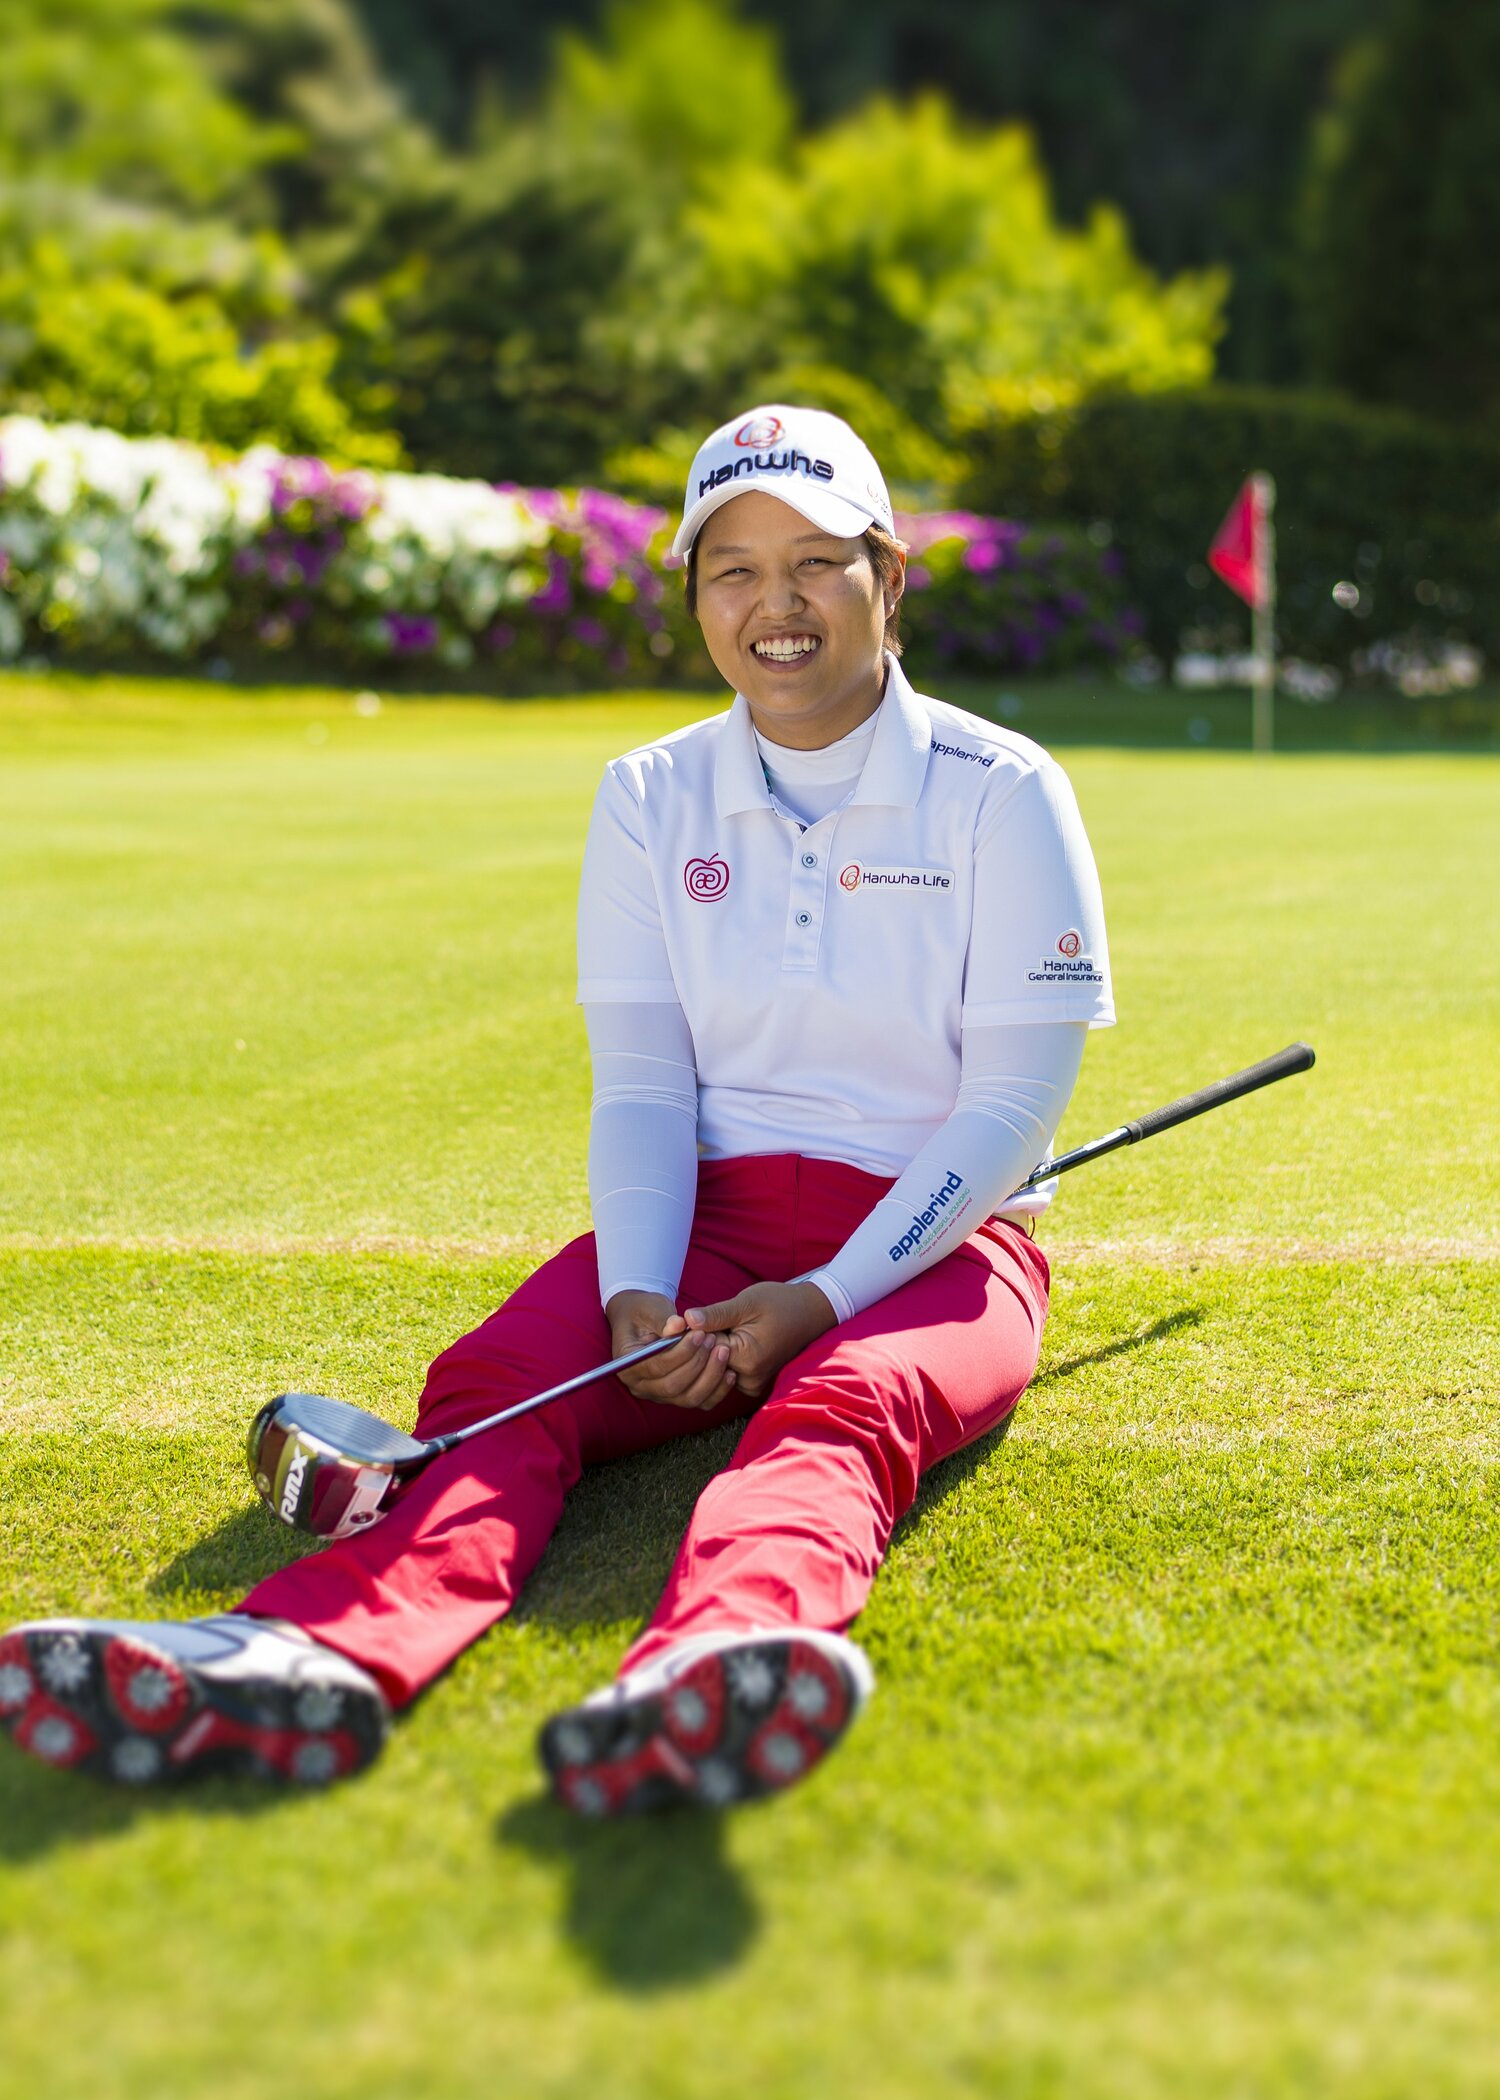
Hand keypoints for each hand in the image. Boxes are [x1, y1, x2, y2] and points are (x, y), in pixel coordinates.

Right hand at [605, 1290, 737, 1412]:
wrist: (645, 1319)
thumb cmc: (645, 1311)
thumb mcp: (650, 1308)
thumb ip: (663, 1319)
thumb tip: (679, 1324)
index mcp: (627, 1365)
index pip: (655, 1367)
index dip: (680, 1353)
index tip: (700, 1334)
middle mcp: (641, 1386)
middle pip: (672, 1387)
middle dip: (697, 1364)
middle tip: (714, 1340)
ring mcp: (659, 1394)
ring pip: (689, 1398)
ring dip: (710, 1377)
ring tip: (724, 1351)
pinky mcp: (678, 1396)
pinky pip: (701, 1401)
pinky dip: (717, 1390)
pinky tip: (730, 1372)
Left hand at [681, 1281, 836, 1402]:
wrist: (810, 1313)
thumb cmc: (780, 1303)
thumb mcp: (747, 1302)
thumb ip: (715, 1314)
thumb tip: (686, 1320)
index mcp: (747, 1359)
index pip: (704, 1350)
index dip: (695, 1333)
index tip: (687, 1320)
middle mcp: (749, 1379)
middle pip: (707, 1363)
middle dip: (700, 1343)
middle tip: (697, 1322)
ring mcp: (752, 1384)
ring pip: (715, 1368)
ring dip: (710, 1351)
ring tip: (718, 1329)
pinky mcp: (753, 1383)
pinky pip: (726, 1373)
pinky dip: (721, 1358)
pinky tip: (725, 1339)